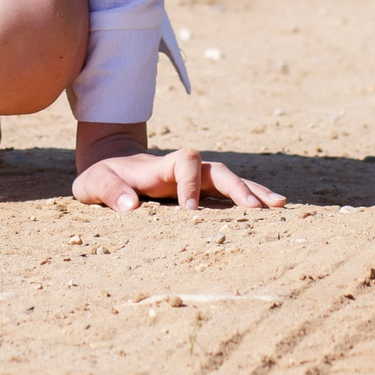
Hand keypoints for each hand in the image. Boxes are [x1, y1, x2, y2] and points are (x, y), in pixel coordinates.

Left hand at [72, 145, 283, 211]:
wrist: (110, 163)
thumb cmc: (102, 176)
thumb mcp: (95, 184)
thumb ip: (111, 192)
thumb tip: (131, 207)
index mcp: (160, 167)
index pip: (186, 162)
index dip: (191, 184)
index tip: (189, 212)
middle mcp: (183, 170)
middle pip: (218, 170)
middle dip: (238, 187)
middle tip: (257, 209)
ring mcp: (194, 179)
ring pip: (230, 179)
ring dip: (253, 190)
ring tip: (280, 205)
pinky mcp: (199, 191)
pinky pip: (228, 192)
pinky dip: (250, 197)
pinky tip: (271, 209)